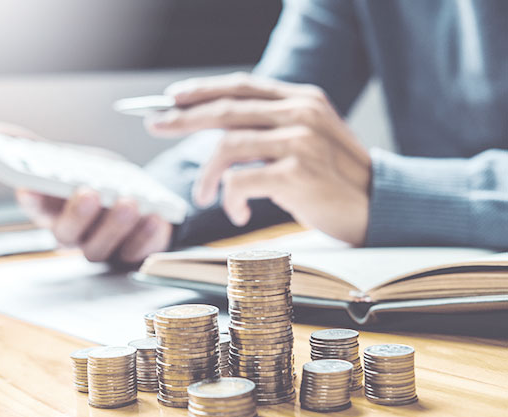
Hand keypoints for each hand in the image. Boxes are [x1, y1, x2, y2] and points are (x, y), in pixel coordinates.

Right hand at [0, 122, 172, 262]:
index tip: (30, 186)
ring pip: (100, 248)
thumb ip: (39, 150)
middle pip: (66, 235)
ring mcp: (102, 247)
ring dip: (115, 225)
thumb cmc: (96, 181)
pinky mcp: (131, 253)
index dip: (31, 198)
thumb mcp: (71, 162)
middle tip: (90, 192)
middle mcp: (74, 234)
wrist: (137, 198)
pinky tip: (156, 217)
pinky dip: (147, 236)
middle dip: (77, 214)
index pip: (34, 208)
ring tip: (129, 201)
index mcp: (52, 210)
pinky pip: (136, 252)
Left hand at [145, 72, 371, 244]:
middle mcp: (301, 113)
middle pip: (226, 109)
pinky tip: (236, 213)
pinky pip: (240, 181)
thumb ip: (271, 129)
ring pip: (227, 146)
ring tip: (203, 195)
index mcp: (301, 100)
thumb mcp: (307, 140)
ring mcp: (300, 141)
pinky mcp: (297, 173)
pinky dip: (229, 199)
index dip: (203, 90)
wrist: (376, 208)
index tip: (172, 97)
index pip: (241, 86)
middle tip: (156, 124)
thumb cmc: (334, 179)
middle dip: (183, 117)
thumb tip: (220, 131)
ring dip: (207, 175)